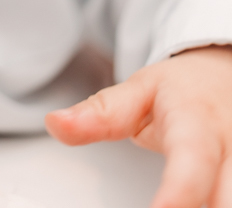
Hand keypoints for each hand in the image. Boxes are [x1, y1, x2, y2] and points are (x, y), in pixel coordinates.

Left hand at [46, 46, 231, 207]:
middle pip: (226, 198)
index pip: (192, 162)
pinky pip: (228, 202)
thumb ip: (101, 113)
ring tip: (164, 205)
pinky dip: (211, 206)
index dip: (178, 194)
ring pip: (230, 202)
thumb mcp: (139, 89)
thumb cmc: (183, 90)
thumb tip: (56, 124)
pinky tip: (187, 207)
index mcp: (198, 127)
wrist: (223, 76)